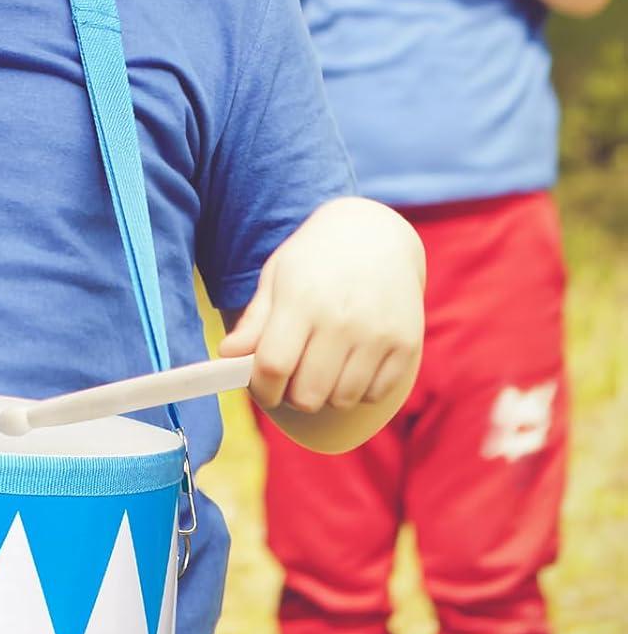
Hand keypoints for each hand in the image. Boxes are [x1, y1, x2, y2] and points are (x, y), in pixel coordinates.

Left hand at [220, 198, 423, 417]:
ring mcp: (377, 333)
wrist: (376, 234)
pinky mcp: (406, 344)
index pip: (273, 365)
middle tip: (292, 378)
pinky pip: (375, 394)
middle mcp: (341, 317)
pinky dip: (358, 390)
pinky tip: (351, 363)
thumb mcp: (277, 277)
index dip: (261, 388)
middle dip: (292, 395)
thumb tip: (227, 355)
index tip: (262, 389)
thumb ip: (254, 321)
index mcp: (301, 298)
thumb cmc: (315, 259)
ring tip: (321, 367)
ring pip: (342, 399)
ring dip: (326, 394)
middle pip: (308, 394)